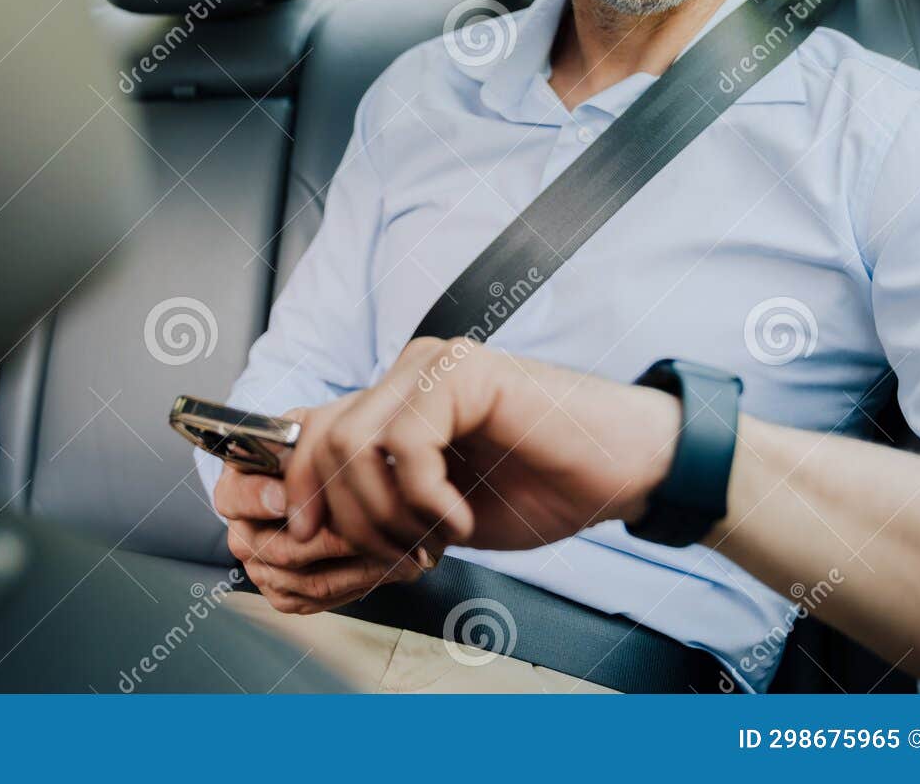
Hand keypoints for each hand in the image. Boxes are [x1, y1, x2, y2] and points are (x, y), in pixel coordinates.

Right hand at [213, 466, 431, 614]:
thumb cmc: (325, 449)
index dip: (261, 499)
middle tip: (377, 527)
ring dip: (359, 565)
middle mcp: (243, 534)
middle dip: (335, 539)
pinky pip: (322, 597)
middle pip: (280, 550)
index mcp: (236, 487)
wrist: (340, 479)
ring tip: (401, 547)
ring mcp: (263, 570)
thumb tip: (317, 481)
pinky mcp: (287, 596)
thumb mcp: (314, 429)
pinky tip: (390, 563)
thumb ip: (309, 447)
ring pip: (308, 579)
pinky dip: (361, 583)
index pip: (234, 498)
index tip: (290, 497)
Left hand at [282, 338, 680, 560]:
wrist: (624, 470)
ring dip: (388, 514)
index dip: (296, 486)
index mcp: (396, 399)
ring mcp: (434, 365)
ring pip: (356, 444)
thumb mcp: (437, 508)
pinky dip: (426, 500)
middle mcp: (408, 372)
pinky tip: (461, 519)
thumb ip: (381, 499)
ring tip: (434, 539)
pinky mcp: (462, 372)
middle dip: (350, 517)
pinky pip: (406, 446)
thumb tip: (307, 522)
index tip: (308, 538)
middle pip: (324, 441)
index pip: (311, 430)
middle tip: (401, 554)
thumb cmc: (541, 486)